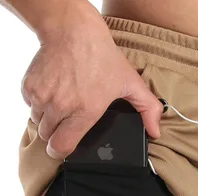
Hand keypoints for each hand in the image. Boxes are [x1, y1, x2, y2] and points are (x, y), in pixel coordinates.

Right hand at [21, 2, 162, 159]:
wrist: (73, 30)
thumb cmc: (102, 57)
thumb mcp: (131, 83)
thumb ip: (148, 109)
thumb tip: (156, 132)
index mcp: (84, 112)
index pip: (61, 147)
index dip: (62, 152)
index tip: (65, 148)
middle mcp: (60, 107)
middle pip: (48, 137)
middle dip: (56, 134)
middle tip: (68, 122)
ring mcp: (42, 96)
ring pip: (37, 122)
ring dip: (48, 119)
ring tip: (62, 105)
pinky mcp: (29, 86)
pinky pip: (30, 105)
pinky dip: (38, 103)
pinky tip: (53, 92)